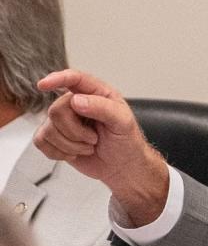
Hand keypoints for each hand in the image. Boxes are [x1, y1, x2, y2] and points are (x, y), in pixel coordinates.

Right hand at [33, 70, 169, 225]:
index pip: (74, 79)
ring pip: (49, 129)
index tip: (44, 85)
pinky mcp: (53, 137)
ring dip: (71, 144)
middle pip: (57, 110)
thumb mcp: (123, 122)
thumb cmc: (126, 142)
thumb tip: (76, 100)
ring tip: (89, 146)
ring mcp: (63, 121)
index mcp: (96, 93)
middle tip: (94, 139)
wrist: (122, 166)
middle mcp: (76, 103)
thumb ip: (103, 108)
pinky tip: (75, 152)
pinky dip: (60, 152)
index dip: (57, 79)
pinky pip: (41, 142)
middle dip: (76, 131)